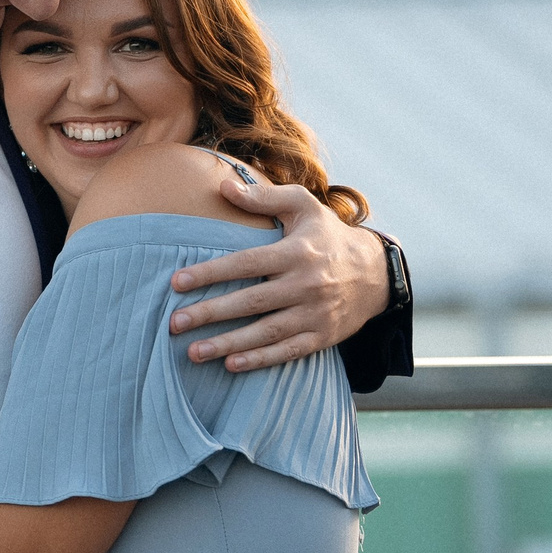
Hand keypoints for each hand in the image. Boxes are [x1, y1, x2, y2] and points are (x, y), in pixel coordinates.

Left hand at [167, 174, 386, 371]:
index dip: (210, 273)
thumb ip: (263, 198)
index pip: (246, 263)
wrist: (377, 272)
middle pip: (251, 301)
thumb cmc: (328, 235)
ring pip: (266, 332)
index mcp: (296, 252)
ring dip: (228, 344)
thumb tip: (223, 186)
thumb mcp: (303, 207)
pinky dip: (260, 360)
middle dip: (210, 313)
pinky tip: (231, 365)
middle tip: (174, 323)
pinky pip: (288, 352)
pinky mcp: (322, 336)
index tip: (176, 282)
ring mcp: (315, 313)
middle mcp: (307, 284)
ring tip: (193, 351)